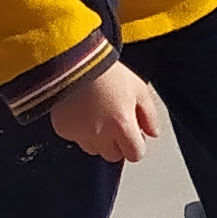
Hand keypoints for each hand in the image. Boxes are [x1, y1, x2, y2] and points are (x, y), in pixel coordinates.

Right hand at [51, 61, 166, 164]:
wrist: (76, 62)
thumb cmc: (109, 73)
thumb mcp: (139, 89)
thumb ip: (150, 115)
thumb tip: (153, 133)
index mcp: (122, 125)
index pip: (135, 155)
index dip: (136, 145)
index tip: (134, 135)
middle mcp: (100, 134)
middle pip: (114, 156)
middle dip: (117, 144)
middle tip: (116, 124)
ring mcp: (79, 134)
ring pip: (94, 150)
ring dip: (98, 140)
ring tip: (98, 117)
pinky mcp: (63, 130)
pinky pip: (76, 139)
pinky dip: (80, 131)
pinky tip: (83, 113)